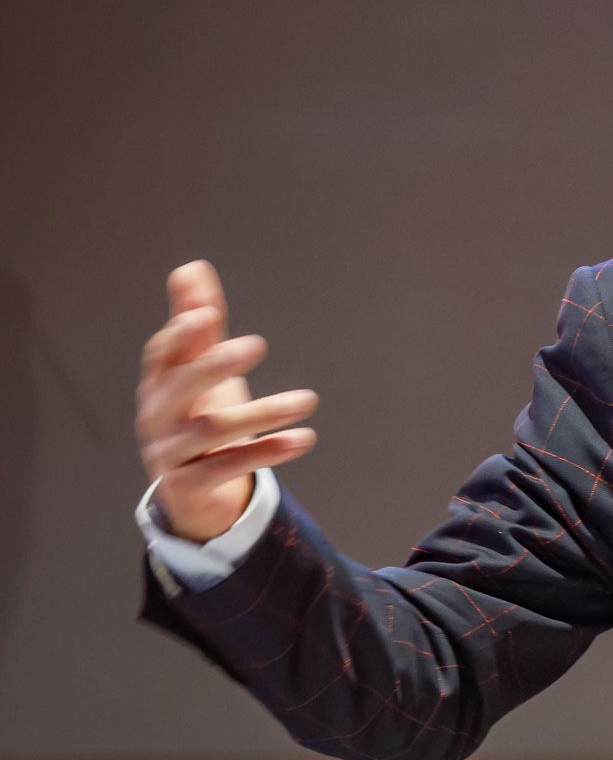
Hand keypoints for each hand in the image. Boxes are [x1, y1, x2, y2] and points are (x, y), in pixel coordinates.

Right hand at [135, 260, 317, 542]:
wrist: (190, 491)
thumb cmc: (196, 416)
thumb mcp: (199, 371)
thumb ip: (199, 325)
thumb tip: (192, 268)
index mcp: (159, 384)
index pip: (161, 354)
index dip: (180, 335)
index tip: (206, 313)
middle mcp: (158, 416)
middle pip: (180, 388)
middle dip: (214, 365)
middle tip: (257, 344)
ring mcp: (170, 453)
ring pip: (211, 431)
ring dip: (263, 413)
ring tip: (308, 400)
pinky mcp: (189, 485)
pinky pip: (227, 467)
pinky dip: (266, 451)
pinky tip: (304, 439)